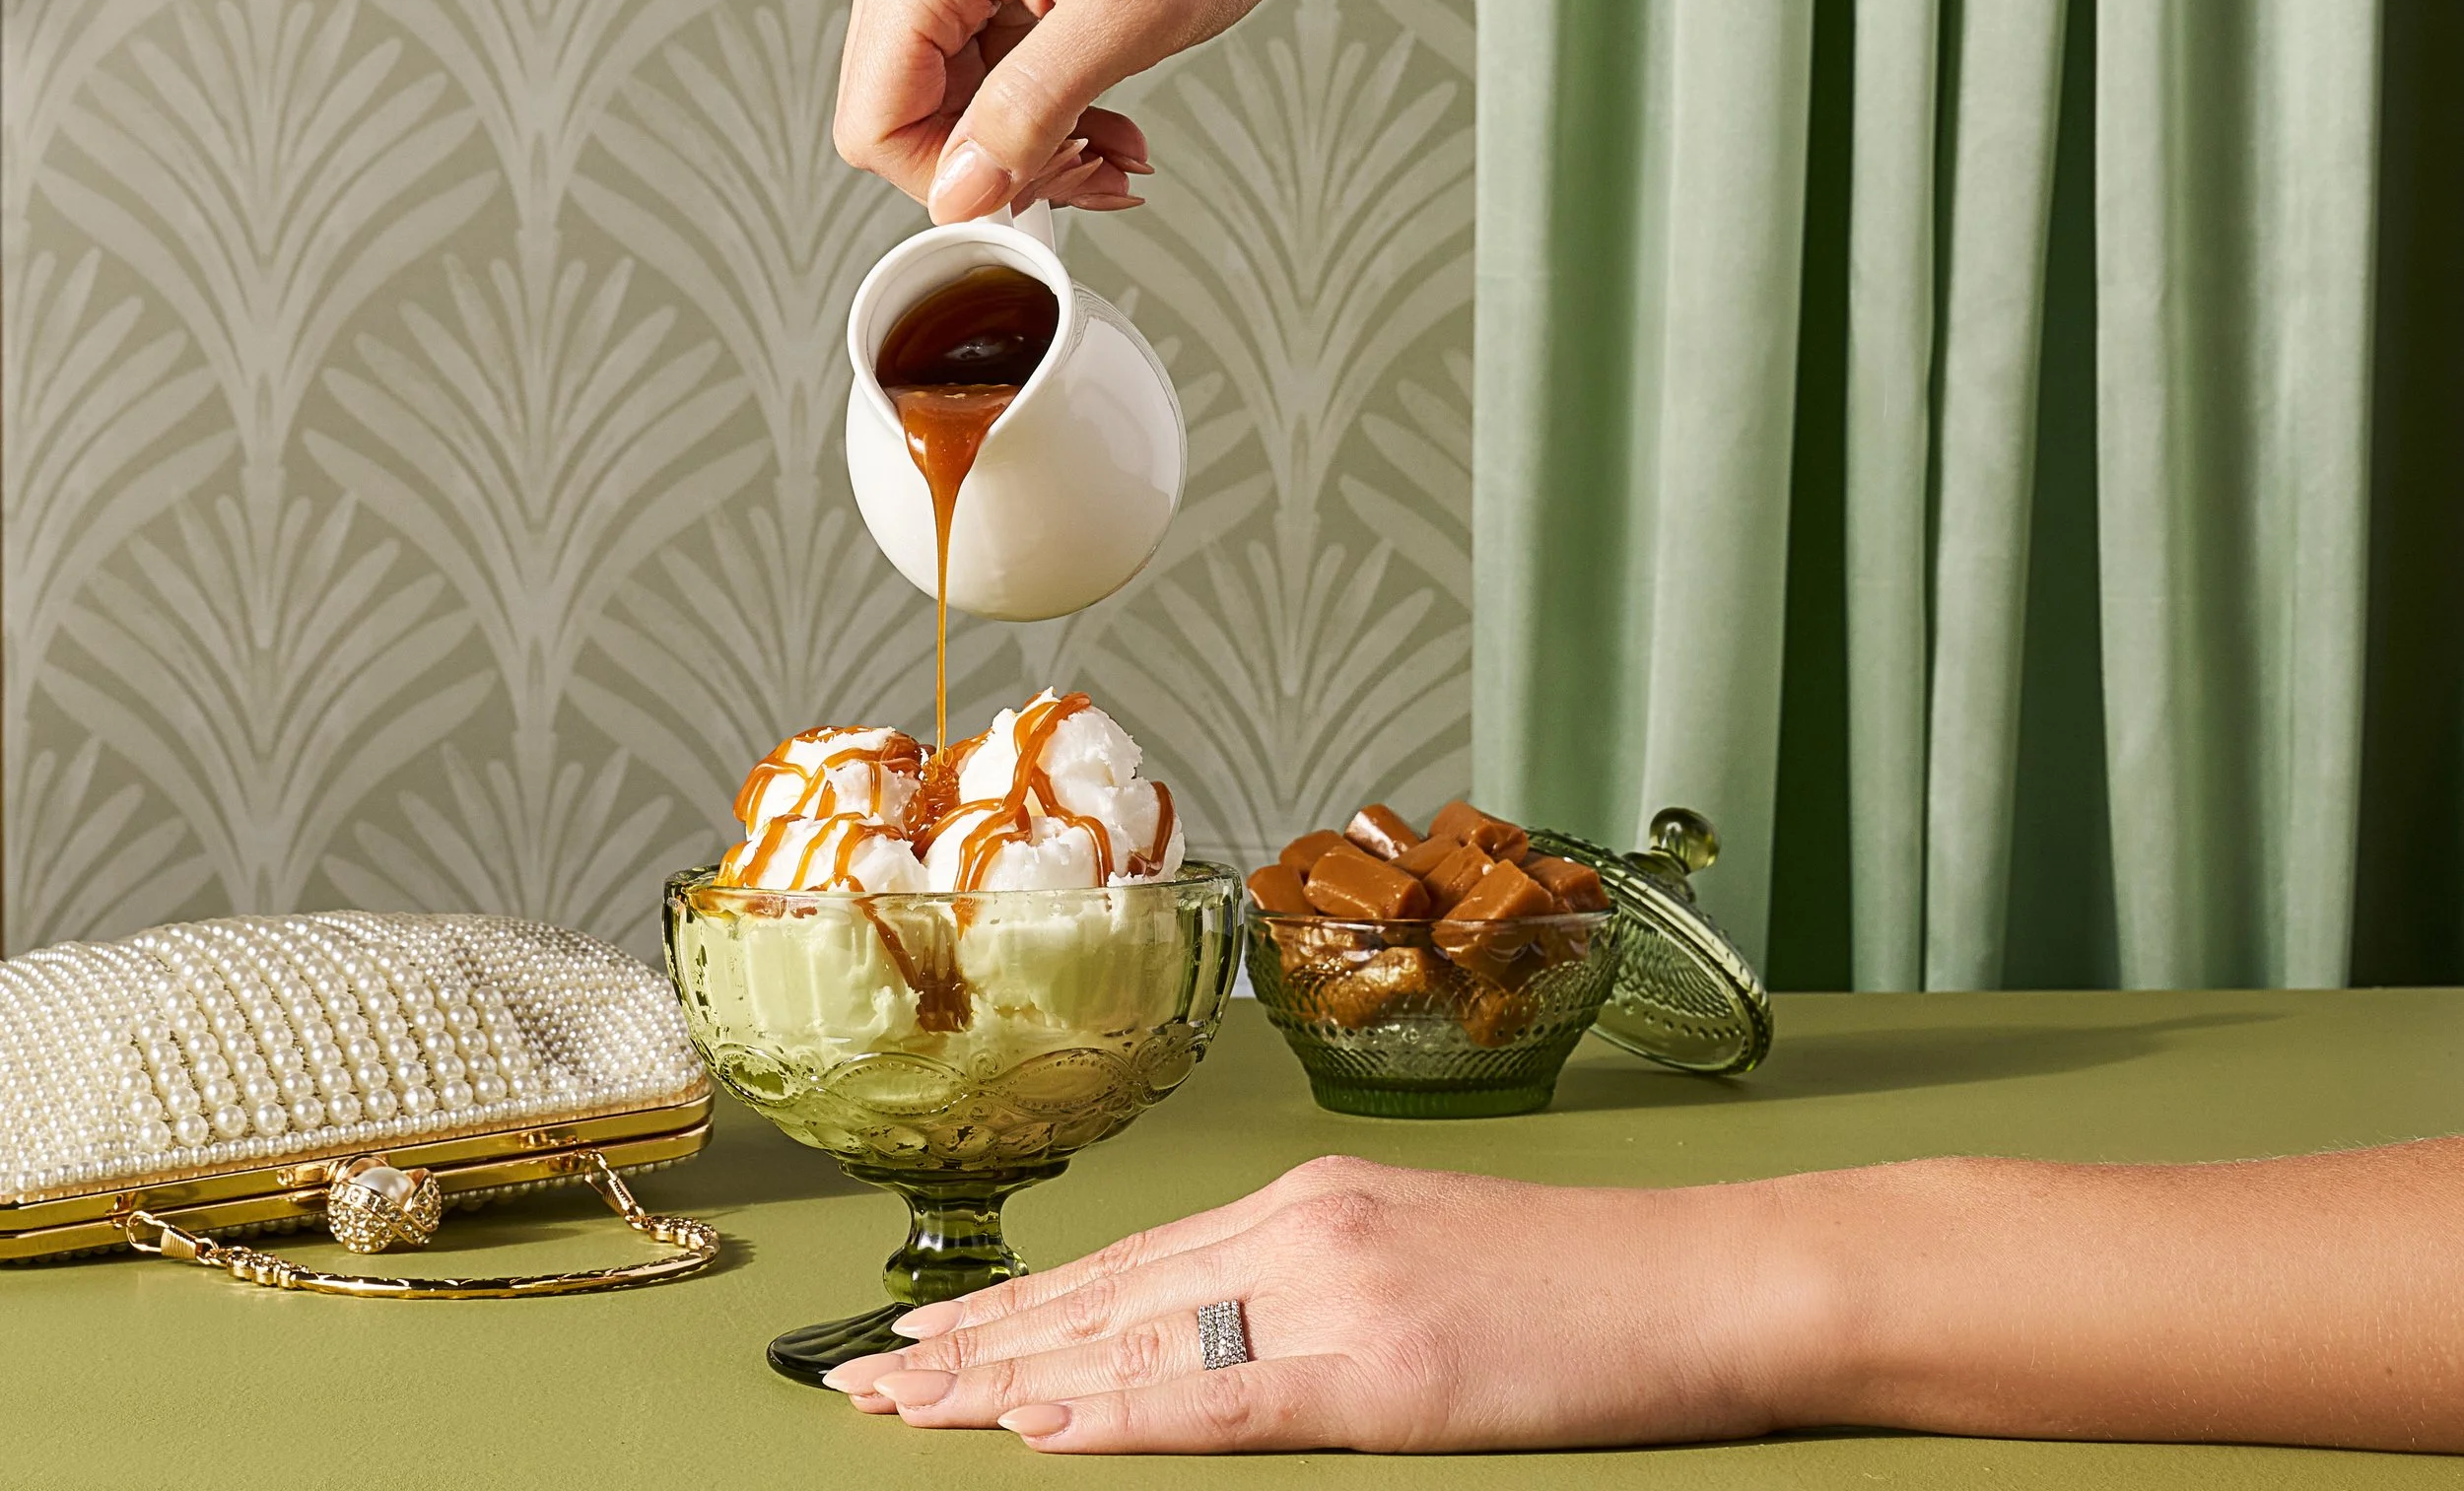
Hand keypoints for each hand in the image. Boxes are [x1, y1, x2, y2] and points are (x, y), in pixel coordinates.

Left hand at [819, 1154, 1813, 1453]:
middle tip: (861, 1382)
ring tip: (905, 1408)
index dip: (1018, 1309)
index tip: (928, 1340)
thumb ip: (1311, 1287)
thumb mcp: (1423, 1257)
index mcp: (1309, 1202)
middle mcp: (1299, 1228)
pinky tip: (1040, 1429)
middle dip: (974, 1348)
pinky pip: (1219, 1401)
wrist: (1701, 1277)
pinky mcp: (1378, 1368)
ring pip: (1131, 1344)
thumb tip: (1213, 1343)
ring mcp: (1333, 1290)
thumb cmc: (1580, 1281)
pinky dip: (1117, 1416)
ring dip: (1004, 1383)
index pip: (1127, 1267)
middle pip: (1103, 1300)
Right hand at [833, 0, 1326, 222]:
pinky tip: (1100, 116)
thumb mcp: (1127, 20)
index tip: (1039, 192)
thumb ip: (1029, 112)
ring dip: (1030, 139)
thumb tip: (959, 195)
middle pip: (905, 111)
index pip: (874, 120)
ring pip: (945, 97)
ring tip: (1113, 147)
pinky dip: (1037, 103)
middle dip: (1001, 161)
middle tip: (1096, 170)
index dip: (952, 179)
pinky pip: (977, 61)